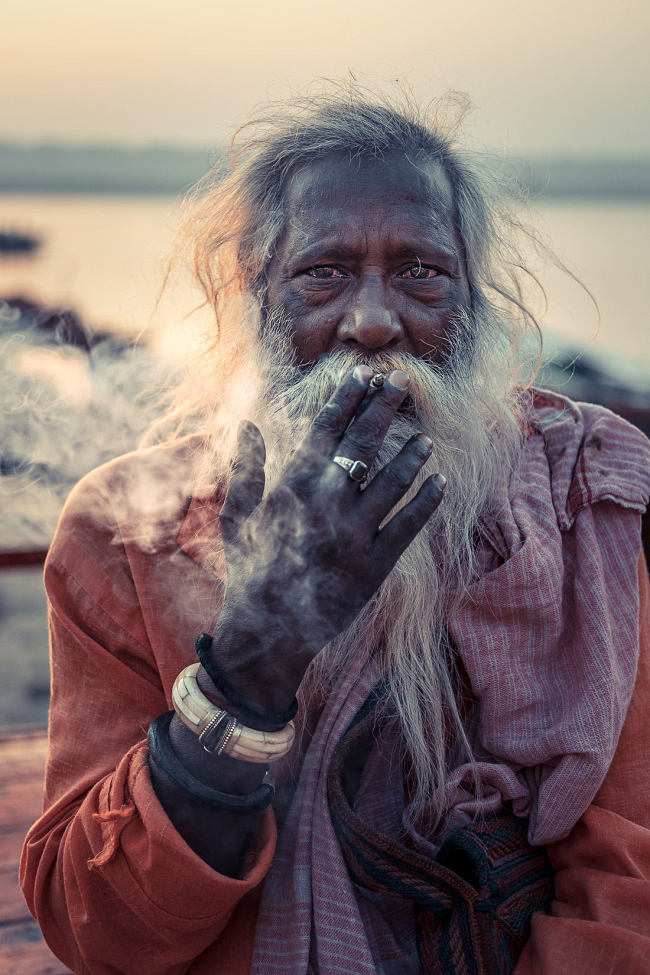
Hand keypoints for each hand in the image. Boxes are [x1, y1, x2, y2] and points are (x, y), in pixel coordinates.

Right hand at [207, 366, 445, 713]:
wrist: (266, 631)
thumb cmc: (250, 569)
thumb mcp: (237, 515)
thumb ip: (246, 468)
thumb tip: (248, 425)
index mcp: (292, 485)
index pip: (326, 429)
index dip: (348, 398)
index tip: (364, 374)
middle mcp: (326, 502)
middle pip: (363, 442)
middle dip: (383, 406)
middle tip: (401, 380)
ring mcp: (353, 533)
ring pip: (393, 480)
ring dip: (412, 453)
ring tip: (426, 436)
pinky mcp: (375, 564)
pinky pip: (408, 525)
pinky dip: (427, 501)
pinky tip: (440, 481)